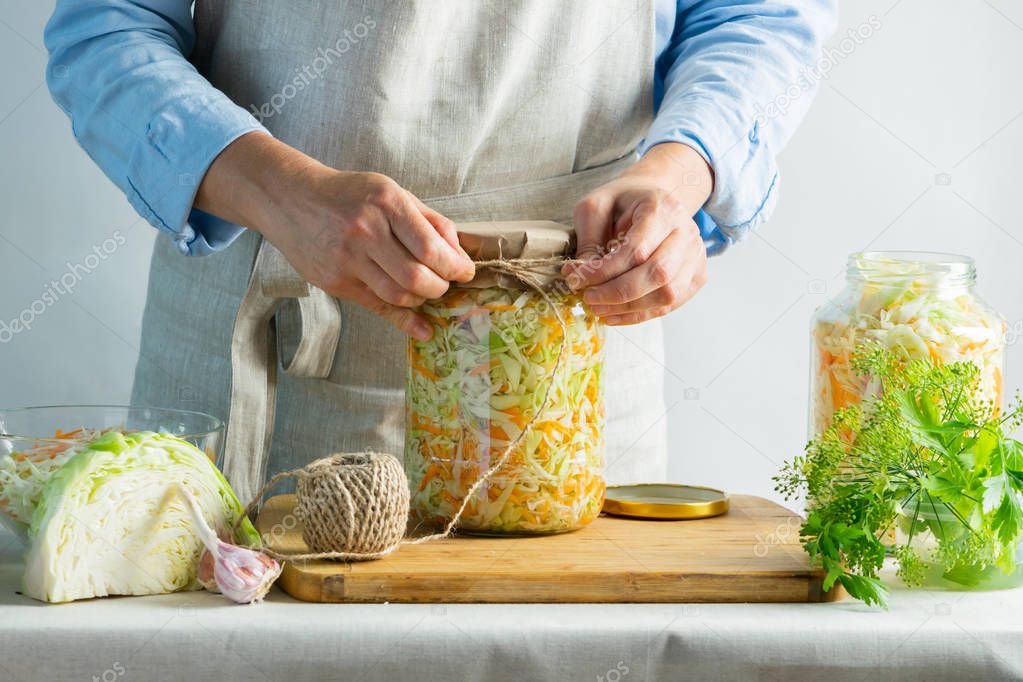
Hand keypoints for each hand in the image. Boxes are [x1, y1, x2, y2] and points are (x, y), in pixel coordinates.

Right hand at [195, 133, 474, 339]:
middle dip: (441, 286)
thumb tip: (459, 252)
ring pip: (398, 295)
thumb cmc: (349, 194)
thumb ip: (428, 219)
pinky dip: (405, 320)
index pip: (430, 247)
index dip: (455, 266)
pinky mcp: (335, 281)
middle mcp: (365, 230)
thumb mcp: (390, 192)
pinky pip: (377, 306)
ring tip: (428, 292)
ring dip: (423, 300)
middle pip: (417, 276)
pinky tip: (423, 328)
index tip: (465, 272)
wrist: (291, 199)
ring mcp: (347, 258)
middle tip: (446, 284)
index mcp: (386, 202)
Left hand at [563, 142, 712, 324]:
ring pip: (667, 294)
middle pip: (658, 274)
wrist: (653, 198)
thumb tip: (578, 276)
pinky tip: (614, 313)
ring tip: (598, 308)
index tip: (576, 280)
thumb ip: (588, 240)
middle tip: (588, 299)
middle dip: (617, 293)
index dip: (604, 271)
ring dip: (628, 308)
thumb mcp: (595, 208)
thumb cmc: (622, 202)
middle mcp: (687, 232)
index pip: (637, 249)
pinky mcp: (696, 275)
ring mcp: (696, 255)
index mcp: (663, 208)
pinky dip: (639, 314)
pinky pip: (670, 304)